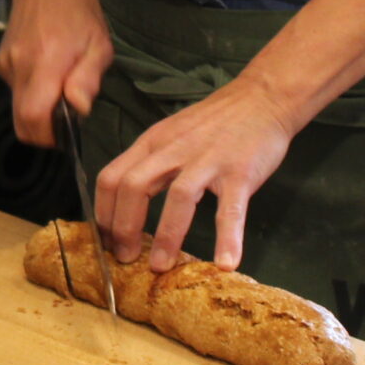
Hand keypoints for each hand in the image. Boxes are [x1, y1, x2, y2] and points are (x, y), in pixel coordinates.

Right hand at [0, 0, 111, 145]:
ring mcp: (5, 64)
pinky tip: (47, 69)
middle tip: (67, 115)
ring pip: (18, 107)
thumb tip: (79, 109)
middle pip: (20, 122)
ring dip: (39, 107)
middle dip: (43, 130)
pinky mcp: (0, 61)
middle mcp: (19, 67)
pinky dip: (32, 91)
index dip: (48, 136)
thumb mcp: (99, 45)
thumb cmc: (79, 11)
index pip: (33, 119)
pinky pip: (16, 90)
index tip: (67, 134)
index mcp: (46, 64)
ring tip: (60, 82)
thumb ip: (88, 79)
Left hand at [95, 74, 296, 270]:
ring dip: (167, 236)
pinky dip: (228, 238)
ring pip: (178, 198)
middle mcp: (173, 150)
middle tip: (125, 258)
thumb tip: (126, 205)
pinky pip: (231, 209)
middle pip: (133, 187)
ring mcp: (208, 160)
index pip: (110, 178)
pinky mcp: (240, 171)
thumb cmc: (213, 122)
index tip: (106, 241)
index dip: (103, 213)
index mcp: (152, 143)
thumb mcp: (170, 134)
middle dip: (124, 227)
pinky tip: (226, 264)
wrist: (261, 97)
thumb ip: (150, 163)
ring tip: (161, 267)